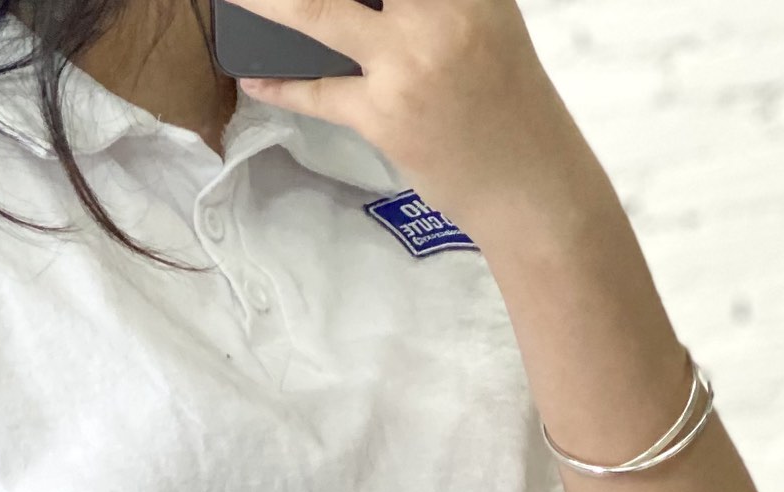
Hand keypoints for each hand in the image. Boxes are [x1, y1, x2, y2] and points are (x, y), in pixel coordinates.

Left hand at [232, 0, 584, 235]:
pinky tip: (254, 75)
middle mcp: (440, 8)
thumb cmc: (505, 98)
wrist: (528, 181)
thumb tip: (369, 1)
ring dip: (266, 3)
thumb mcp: (485, 17)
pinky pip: (316, 92)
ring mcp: (409, 61)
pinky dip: (280, 84)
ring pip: (317, 13)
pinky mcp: (385, 114)